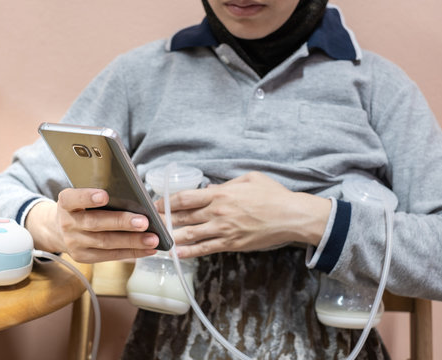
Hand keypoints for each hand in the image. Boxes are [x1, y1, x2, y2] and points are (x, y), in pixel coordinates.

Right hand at [25, 188, 157, 262]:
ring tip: (152, 239)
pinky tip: (148, 249)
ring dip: (132, 241)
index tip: (104, 195)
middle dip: (122, 223)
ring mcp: (74, 243)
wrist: (58, 230)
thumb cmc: (81, 207)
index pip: (72, 199)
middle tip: (144, 222)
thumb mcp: (82, 197)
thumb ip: (100, 194)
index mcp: (66, 203)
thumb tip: (134, 197)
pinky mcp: (83, 257)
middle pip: (95, 223)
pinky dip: (132, 252)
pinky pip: (110, 256)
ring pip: (106, 242)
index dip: (87, 197)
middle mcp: (67, 223)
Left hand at [155, 171, 330, 257]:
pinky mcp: (231, 244)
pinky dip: (189, 252)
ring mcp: (224, 230)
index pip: (185, 198)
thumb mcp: (249, 179)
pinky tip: (177, 253)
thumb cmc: (272, 194)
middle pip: (183, 216)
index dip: (167, 202)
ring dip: (172, 236)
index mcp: (220, 194)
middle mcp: (218, 212)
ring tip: (158, 238)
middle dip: (164, 219)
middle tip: (150, 222)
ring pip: (190, 234)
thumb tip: (210, 189)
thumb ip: (226, 184)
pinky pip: (205, 249)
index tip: (156, 204)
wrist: (291, 216)